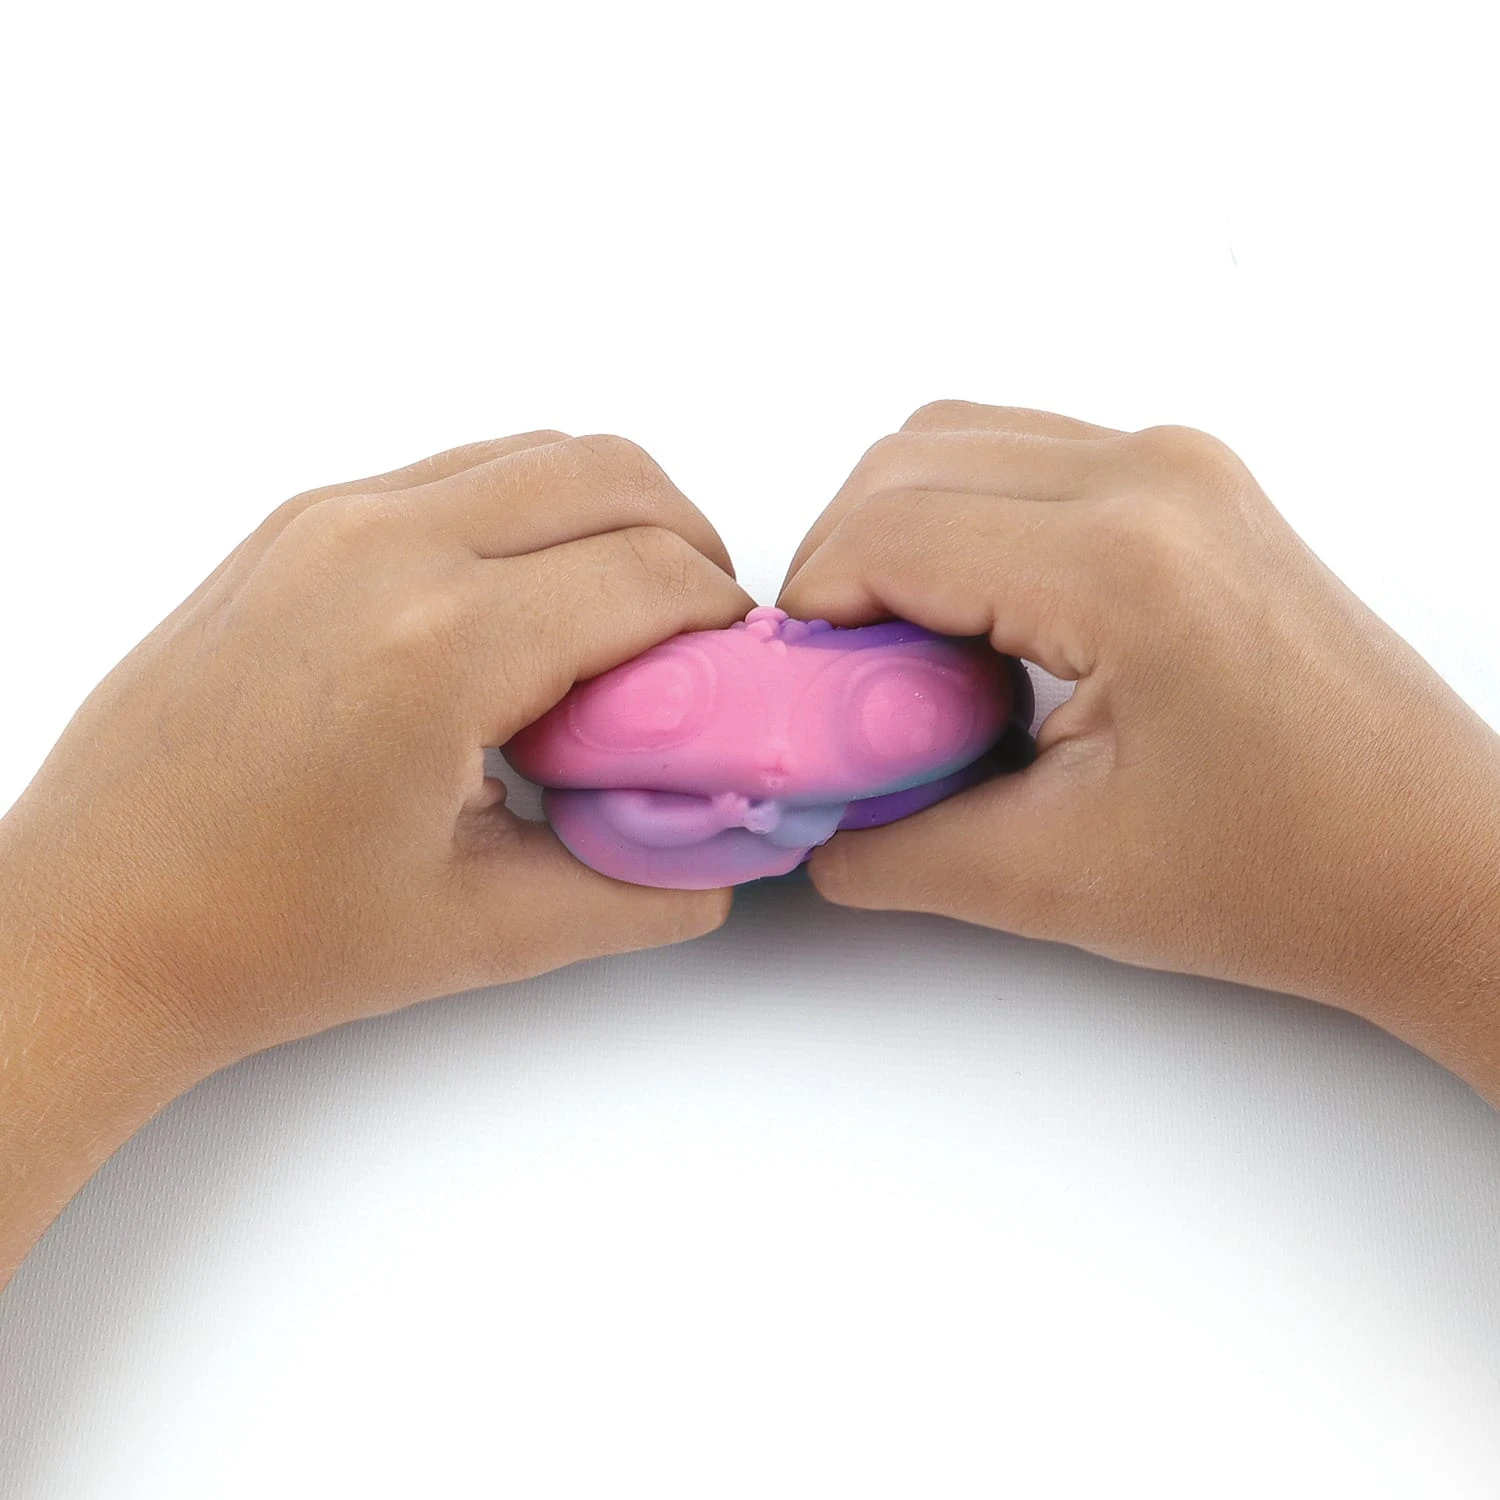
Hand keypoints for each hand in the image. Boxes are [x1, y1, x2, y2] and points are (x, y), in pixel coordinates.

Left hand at [0, 431, 750, 1278]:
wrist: (89, 923)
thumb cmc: (253, 937)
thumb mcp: (478, 933)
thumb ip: (631, 890)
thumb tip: (715, 861)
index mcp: (439, 647)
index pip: (652, 574)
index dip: (722, 620)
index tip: (736, 671)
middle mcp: (382, 548)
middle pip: (611, 474)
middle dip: (688, 544)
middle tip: (696, 637)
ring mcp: (326, 521)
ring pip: (535, 454)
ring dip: (607, 518)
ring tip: (614, 624)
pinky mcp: (293, 526)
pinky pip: (455, 474)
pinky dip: (525, 516)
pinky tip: (519, 616)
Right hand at [779, 402, 1499, 1100]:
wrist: (1437, 862)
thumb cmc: (1295, 873)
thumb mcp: (1058, 879)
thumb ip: (896, 845)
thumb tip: (810, 818)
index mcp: (1121, 562)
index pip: (884, 532)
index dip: (810, 615)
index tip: (801, 699)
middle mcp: (1155, 477)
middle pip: (904, 463)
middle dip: (840, 568)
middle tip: (846, 687)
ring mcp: (1183, 468)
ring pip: (957, 443)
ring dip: (899, 537)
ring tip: (910, 662)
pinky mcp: (1193, 487)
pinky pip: (1023, 460)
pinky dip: (964, 525)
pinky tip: (979, 631)